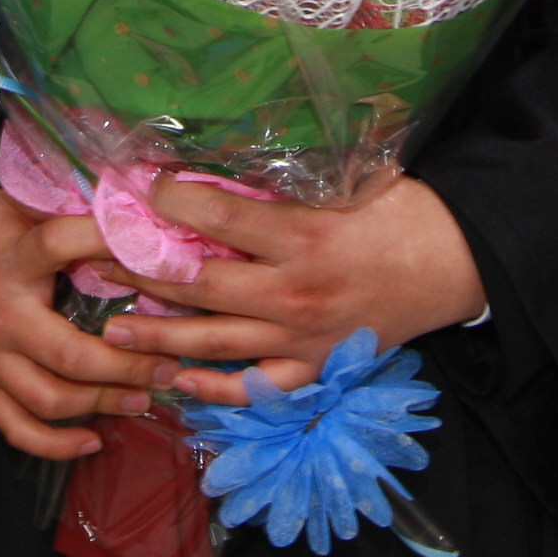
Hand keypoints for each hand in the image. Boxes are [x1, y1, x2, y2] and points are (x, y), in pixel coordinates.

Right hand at [0, 190, 179, 460]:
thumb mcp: (10, 205)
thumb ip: (59, 213)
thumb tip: (126, 211)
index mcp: (12, 261)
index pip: (60, 246)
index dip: (107, 242)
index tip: (157, 251)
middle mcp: (3, 318)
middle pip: (71, 356)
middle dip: (129, 367)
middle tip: (170, 364)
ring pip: (50, 400)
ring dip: (103, 404)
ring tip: (144, 398)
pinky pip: (17, 429)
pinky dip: (56, 445)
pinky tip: (92, 440)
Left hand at [95, 174, 486, 406]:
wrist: (457, 265)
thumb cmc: (405, 213)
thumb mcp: (351, 180)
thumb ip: (290, 181)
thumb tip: (227, 165)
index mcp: (304, 237)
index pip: (220, 220)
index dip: (173, 202)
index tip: (140, 188)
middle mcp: (296, 291)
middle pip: (203, 286)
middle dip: (146, 274)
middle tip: (99, 264)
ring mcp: (304, 336)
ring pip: (217, 342)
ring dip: (162, 336)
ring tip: (115, 329)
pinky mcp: (318, 366)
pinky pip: (259, 387)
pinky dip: (218, 391)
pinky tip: (180, 382)